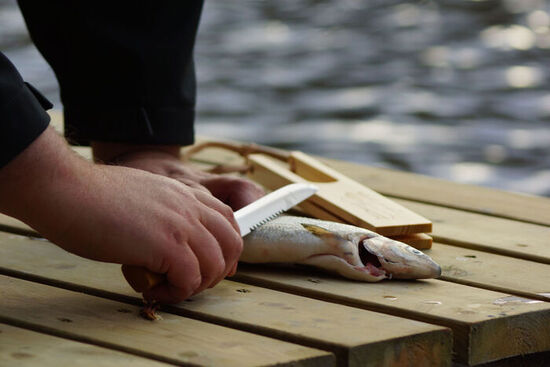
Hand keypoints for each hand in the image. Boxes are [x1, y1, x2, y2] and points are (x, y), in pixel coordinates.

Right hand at [0, 128, 242, 302]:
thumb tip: (166, 243)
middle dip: (219, 271)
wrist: (67, 189)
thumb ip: (164, 215)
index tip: (208, 265)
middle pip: (232, 244)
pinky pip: (190, 280)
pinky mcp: (166, 245)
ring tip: (169, 288)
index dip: (225, 247)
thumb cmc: (92, 196)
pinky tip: (152, 290)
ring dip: (197, 285)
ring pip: (216, 265)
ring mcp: (181, 224)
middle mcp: (190, 206)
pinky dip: (175, 293)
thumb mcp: (143, 196)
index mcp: (185, 193)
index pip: (227, 220)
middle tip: (190, 282)